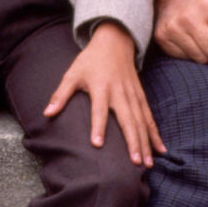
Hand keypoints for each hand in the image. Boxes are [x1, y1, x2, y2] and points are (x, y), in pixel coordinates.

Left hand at [43, 20, 164, 164]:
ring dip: (145, 143)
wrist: (114, 42)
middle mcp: (119, 92)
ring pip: (141, 122)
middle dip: (132, 142)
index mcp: (101, 87)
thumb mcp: (72, 74)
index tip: (97, 145)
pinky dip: (155, 134)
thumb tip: (46, 114)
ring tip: (147, 164)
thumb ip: (60, 95)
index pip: (99, 109)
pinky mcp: (141, 96)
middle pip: (127, 119)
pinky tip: (160, 149)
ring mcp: (133, 95)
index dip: (97, 126)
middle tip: (135, 163)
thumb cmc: (90, 61)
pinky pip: (149, 117)